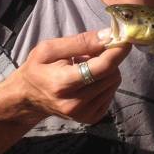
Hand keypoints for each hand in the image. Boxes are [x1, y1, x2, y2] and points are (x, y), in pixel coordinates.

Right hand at [2, 29, 130, 125]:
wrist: (28, 98)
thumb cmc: (38, 69)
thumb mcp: (49, 49)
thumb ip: (80, 42)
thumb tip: (108, 35)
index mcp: (62, 84)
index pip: (100, 68)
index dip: (116, 52)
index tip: (126, 40)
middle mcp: (75, 103)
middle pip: (111, 75)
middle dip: (108, 59)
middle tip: (93, 54)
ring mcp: (84, 114)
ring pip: (114, 83)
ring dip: (106, 71)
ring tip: (86, 69)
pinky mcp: (91, 118)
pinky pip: (111, 94)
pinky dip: (104, 83)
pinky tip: (88, 82)